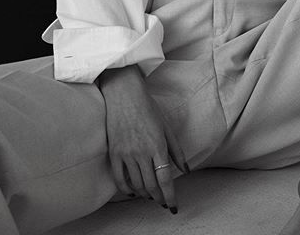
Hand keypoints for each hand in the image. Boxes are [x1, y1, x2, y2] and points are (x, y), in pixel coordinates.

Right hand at [99, 65, 187, 212]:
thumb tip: (184, 170)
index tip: (174, 206)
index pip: (165, 179)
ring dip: (146, 194)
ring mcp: (126, 153)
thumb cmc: (147, 107)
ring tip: (151, 196)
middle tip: (164, 202)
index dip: (170, 196)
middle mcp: (142, 152)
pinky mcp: (114, 153)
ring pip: (137, 184)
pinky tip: (133, 192)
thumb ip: (176, 150)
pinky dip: (127, 189)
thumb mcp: (166, 126)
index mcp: (157, 145)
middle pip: (151, 186)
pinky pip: (119, 179)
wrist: (124, 93)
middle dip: (159, 198)